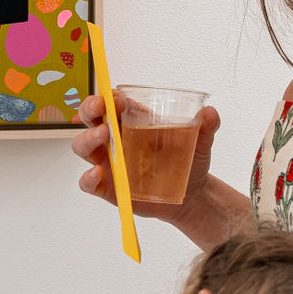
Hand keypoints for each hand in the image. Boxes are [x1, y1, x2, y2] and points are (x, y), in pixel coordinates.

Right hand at [71, 98, 221, 225]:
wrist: (191, 196)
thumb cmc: (188, 163)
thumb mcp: (200, 142)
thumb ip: (206, 127)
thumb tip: (209, 113)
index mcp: (133, 120)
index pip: (112, 102)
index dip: (108, 96)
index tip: (115, 97)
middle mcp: (116, 139)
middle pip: (91, 118)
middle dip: (90, 109)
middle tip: (100, 108)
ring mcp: (109, 162)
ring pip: (83, 146)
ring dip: (88, 138)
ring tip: (103, 137)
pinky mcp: (108, 187)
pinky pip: (88, 182)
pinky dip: (88, 177)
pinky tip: (99, 174)